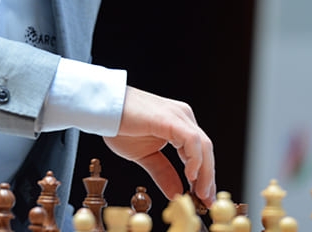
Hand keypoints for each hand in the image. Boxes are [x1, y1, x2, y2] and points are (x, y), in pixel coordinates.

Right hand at [103, 86, 215, 205]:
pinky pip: (192, 140)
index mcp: (178, 125)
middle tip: (207, 201)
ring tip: (200, 193)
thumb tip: (176, 193)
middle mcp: (183, 117)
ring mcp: (179, 116)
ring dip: (205, 173)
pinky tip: (190, 176)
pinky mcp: (171, 118)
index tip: (203, 199)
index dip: (205, 177)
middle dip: (208, 178)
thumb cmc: (119, 126)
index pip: (200, 153)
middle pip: (206, 151)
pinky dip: (195, 160)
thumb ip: (163, 172)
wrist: (103, 109)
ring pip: (204, 146)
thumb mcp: (145, 156)